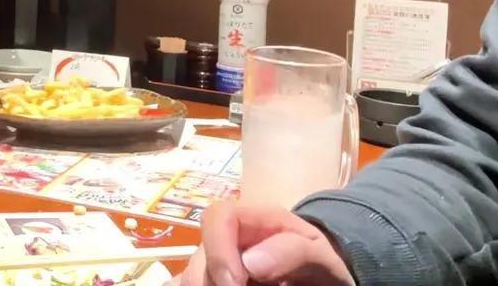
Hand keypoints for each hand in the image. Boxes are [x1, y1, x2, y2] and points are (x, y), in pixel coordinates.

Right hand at [169, 202, 354, 285]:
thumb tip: (250, 262)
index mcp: (250, 218)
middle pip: (200, 260)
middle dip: (218, 284)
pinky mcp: (205, 278)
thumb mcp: (319, 253)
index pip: (217, 218)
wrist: (317, 270)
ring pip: (189, 279)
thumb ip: (292, 251)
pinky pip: (179, 282)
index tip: (236, 284)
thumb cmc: (319, 259)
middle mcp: (223, 237)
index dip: (218, 252)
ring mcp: (210, 260)